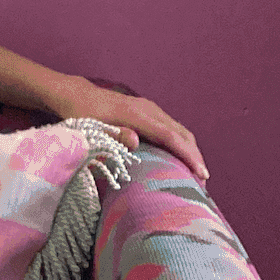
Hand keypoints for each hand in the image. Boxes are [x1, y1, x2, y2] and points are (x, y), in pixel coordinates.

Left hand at [47, 77, 208, 182]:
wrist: (77, 94)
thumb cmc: (82, 115)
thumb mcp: (92, 128)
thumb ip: (113, 135)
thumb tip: (136, 141)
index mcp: (137, 114)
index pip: (171, 136)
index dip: (188, 156)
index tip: (202, 175)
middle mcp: (149, 109)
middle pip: (182, 134)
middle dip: (195, 157)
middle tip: (202, 184)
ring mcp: (151, 109)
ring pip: (180, 131)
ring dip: (191, 151)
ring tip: (196, 176)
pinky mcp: (150, 112)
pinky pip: (173, 129)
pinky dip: (182, 144)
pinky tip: (182, 160)